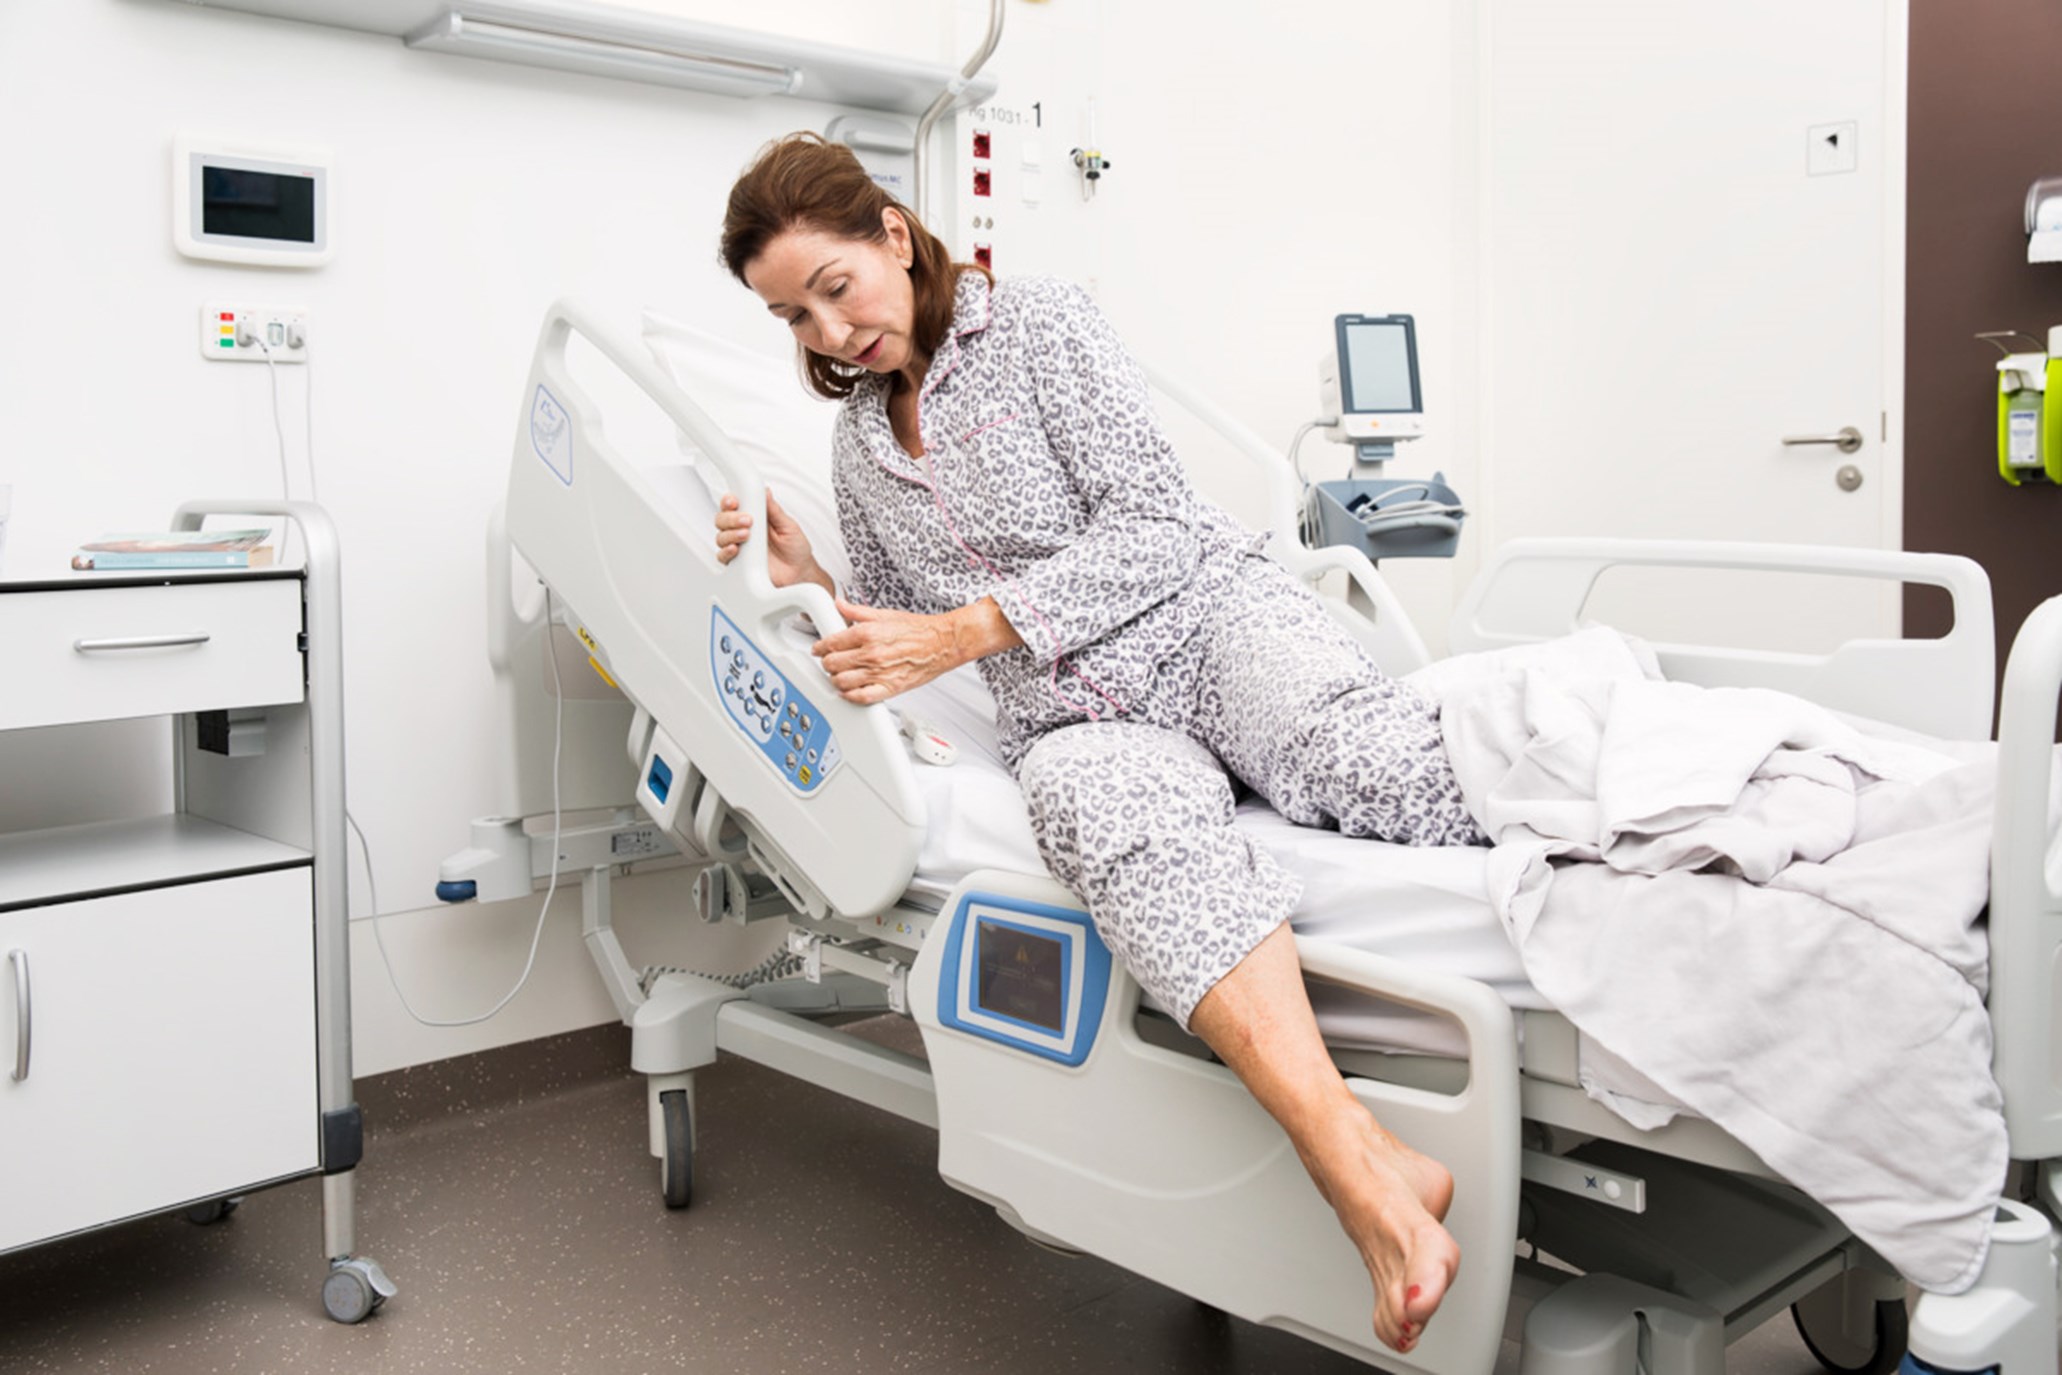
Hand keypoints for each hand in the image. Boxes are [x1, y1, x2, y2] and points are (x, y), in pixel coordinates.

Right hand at [714, 488, 822, 590]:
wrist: (800, 572)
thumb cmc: (795, 548)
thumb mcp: (788, 525)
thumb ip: (774, 510)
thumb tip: (765, 491)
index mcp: (753, 517)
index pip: (733, 505)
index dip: (729, 501)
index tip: (734, 501)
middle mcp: (742, 531)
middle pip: (722, 519)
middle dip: (731, 518)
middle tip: (747, 520)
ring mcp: (739, 547)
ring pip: (721, 537)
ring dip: (731, 534)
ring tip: (746, 535)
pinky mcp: (738, 564)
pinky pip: (723, 557)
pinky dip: (726, 552)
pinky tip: (735, 549)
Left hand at [813, 599, 967, 704]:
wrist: (942, 644)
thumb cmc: (917, 630)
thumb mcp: (883, 614)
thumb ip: (856, 611)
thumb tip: (838, 604)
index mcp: (867, 633)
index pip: (830, 643)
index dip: (820, 647)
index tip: (819, 649)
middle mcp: (871, 653)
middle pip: (832, 664)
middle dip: (827, 663)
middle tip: (831, 661)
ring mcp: (879, 672)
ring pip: (842, 682)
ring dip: (836, 679)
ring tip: (840, 675)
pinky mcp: (889, 688)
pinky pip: (861, 698)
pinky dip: (850, 696)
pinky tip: (849, 691)